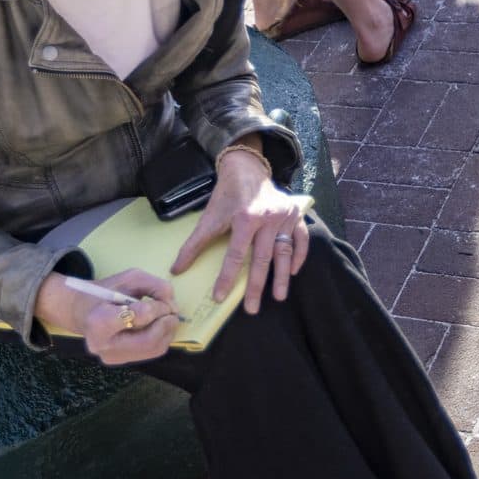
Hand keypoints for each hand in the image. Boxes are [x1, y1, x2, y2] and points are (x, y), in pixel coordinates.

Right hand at [55, 269, 179, 365]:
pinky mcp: (120, 362)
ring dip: (167, 331)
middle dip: (166, 323)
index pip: (139, 317)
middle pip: (149, 340)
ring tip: (165, 317)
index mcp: (98, 321)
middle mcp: (102, 346)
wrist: (82, 311)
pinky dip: (162, 338)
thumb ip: (156, 286)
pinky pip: (151, 352)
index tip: (158, 300)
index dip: (157, 307)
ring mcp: (112, 357)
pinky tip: (158, 326)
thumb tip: (174, 308)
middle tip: (171, 311)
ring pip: (154, 349)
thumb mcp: (130, 278)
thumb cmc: (105, 292)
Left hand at [170, 145, 309, 313]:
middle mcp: (268, 218)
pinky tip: (293, 271)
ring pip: (284, 252)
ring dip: (282, 276)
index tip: (219, 297)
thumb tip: (177, 270)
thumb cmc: (227, 196)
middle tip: (252, 309)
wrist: (247, 169)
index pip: (236, 255)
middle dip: (257, 286)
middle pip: (262, 259)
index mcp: (245, 218)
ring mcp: (285, 216)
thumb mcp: (209, 218)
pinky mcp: (296, 214)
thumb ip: (194, 245)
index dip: (227, 278)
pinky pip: (301, 239)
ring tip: (278, 297)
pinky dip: (299, 255)